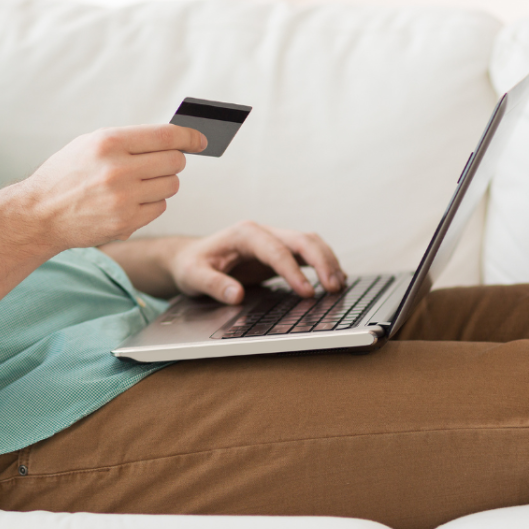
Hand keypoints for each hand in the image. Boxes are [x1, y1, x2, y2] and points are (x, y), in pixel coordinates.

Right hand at [17, 125, 206, 249]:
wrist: (40, 213)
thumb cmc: (66, 175)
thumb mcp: (90, 144)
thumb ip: (129, 140)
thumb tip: (173, 138)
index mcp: (109, 142)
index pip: (167, 136)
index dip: (190, 137)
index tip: (200, 140)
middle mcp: (118, 169)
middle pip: (174, 161)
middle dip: (171, 162)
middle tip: (157, 165)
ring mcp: (123, 198)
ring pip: (170, 185)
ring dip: (162, 184)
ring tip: (138, 184)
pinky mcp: (126, 222)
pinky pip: (159, 207)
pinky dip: (151, 204)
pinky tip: (130, 202)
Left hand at [167, 221, 345, 304]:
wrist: (190, 258)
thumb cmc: (192, 265)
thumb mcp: (193, 276)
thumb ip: (214, 285)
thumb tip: (237, 295)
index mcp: (244, 234)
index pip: (275, 250)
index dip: (293, 271)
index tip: (307, 292)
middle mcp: (262, 233)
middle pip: (301, 240)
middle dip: (321, 262)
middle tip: (334, 287)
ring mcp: (273, 241)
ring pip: (309, 243)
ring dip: (327, 262)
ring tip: (339, 286)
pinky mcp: (279, 253)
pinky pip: (307, 254)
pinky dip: (323, 265)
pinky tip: (334, 281)